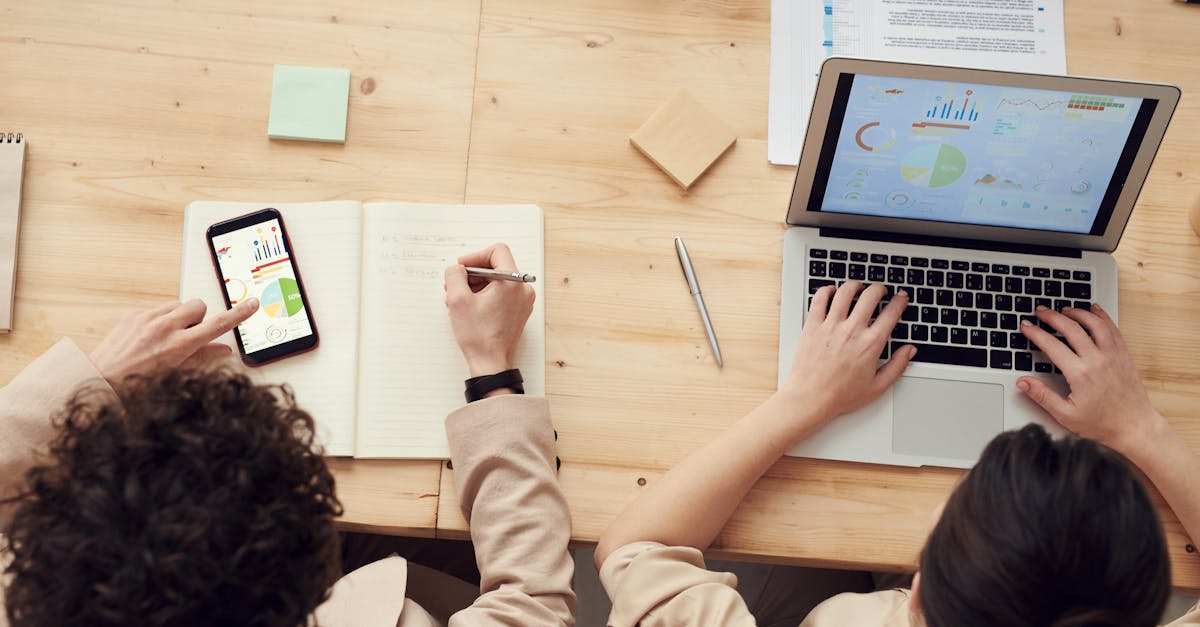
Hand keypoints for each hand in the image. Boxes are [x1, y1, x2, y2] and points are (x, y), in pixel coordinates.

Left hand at [89, 298, 258, 384]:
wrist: (99, 380)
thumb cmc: (136, 385)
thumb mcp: (176, 375)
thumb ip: (203, 357)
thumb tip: (224, 350)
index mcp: (179, 345)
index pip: (217, 324)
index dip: (238, 314)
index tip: (251, 304)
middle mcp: (164, 327)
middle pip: (198, 305)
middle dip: (199, 317)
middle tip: (190, 335)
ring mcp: (147, 318)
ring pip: (178, 305)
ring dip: (179, 317)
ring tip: (168, 338)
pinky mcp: (133, 315)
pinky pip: (157, 309)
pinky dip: (159, 320)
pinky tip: (150, 338)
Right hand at [443, 243, 535, 377]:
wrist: (491, 364)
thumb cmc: (479, 336)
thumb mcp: (458, 300)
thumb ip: (454, 275)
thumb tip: (457, 269)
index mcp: (513, 282)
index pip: (497, 251)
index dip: (475, 257)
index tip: (462, 268)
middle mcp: (522, 289)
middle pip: (496, 266)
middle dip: (472, 274)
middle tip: (455, 286)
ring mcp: (522, 301)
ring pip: (497, 281)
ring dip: (476, 286)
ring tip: (459, 300)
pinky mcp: (518, 311)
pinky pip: (501, 294)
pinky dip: (484, 296)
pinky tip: (469, 308)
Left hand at [782, 281, 915, 426]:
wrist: (810, 399)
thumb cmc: (841, 395)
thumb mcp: (877, 387)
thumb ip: (897, 366)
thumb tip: (909, 350)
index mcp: (870, 344)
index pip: (891, 313)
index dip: (900, 301)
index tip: (901, 297)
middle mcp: (852, 331)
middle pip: (871, 295)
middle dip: (880, 288)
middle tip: (881, 291)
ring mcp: (830, 326)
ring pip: (845, 291)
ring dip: (855, 285)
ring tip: (858, 288)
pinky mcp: (812, 325)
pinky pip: (820, 298)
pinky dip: (827, 290)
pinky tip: (832, 292)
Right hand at [1018, 303, 1166, 455]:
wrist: (1134, 427)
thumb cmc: (1102, 424)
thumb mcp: (1065, 414)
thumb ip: (1042, 395)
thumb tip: (1022, 382)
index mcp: (1080, 374)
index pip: (1052, 345)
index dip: (1035, 333)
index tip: (1026, 326)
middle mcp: (1097, 360)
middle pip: (1071, 328)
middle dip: (1052, 316)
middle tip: (1041, 311)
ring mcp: (1113, 356)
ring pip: (1094, 323)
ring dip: (1077, 312)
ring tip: (1064, 309)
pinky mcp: (1124, 355)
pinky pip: (1112, 329)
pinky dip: (1102, 316)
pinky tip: (1094, 310)